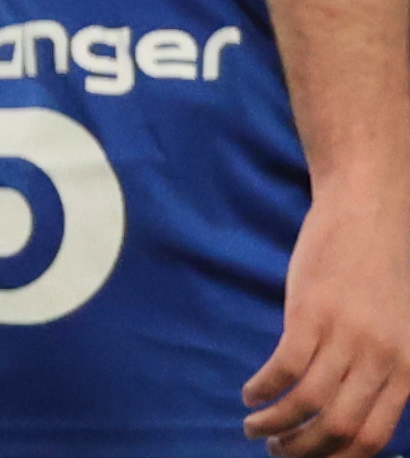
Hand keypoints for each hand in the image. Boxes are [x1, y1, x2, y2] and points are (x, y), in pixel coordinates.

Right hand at [249, 180, 409, 456]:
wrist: (370, 210)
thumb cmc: (383, 267)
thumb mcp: (400, 328)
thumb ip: (384, 367)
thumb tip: (352, 408)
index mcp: (408, 368)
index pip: (373, 436)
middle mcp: (381, 360)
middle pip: (341, 428)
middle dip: (304, 450)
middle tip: (277, 452)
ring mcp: (345, 337)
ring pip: (309, 404)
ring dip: (277, 426)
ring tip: (255, 429)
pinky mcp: (310, 314)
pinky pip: (284, 368)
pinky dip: (264, 389)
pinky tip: (250, 392)